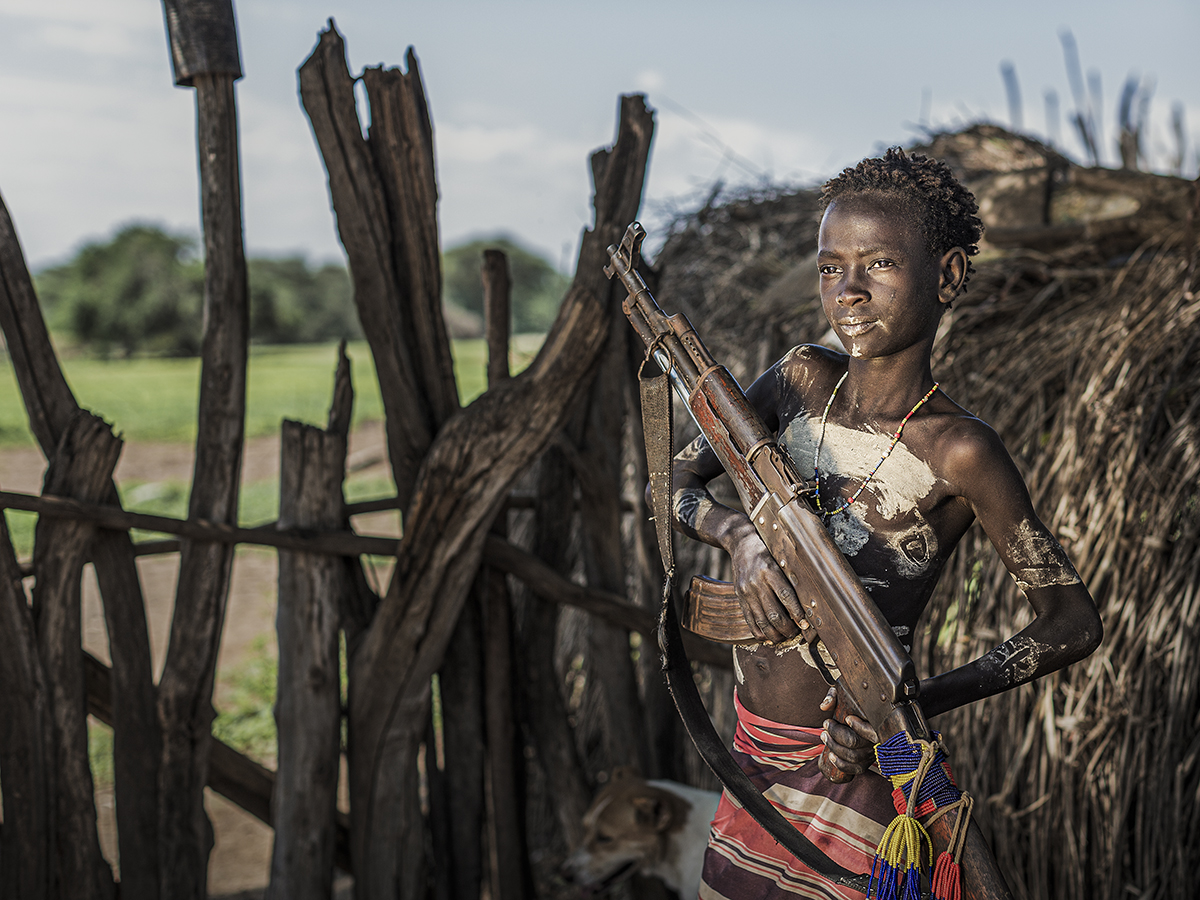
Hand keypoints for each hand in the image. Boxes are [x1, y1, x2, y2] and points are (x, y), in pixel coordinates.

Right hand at [727, 526, 802, 643]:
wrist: (741, 543)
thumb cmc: (767, 550)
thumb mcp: (780, 557)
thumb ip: (791, 576)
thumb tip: (809, 599)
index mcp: (769, 571)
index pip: (786, 597)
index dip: (797, 613)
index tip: (806, 625)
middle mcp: (756, 583)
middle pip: (774, 613)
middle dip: (787, 628)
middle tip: (796, 633)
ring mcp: (746, 592)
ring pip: (762, 621)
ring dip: (775, 634)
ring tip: (784, 637)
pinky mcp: (740, 597)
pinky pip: (749, 620)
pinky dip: (759, 632)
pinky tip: (768, 637)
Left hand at [818, 686, 879, 780]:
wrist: (861, 712)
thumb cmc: (853, 702)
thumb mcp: (844, 692)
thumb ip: (833, 695)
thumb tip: (824, 707)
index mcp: (877, 722)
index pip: (872, 729)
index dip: (859, 726)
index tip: (846, 719)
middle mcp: (877, 739)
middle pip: (855, 742)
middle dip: (836, 735)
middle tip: (826, 726)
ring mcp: (872, 751)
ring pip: (853, 757)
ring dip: (834, 748)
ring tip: (824, 736)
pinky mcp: (867, 761)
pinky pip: (857, 769)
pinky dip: (842, 765)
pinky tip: (831, 756)